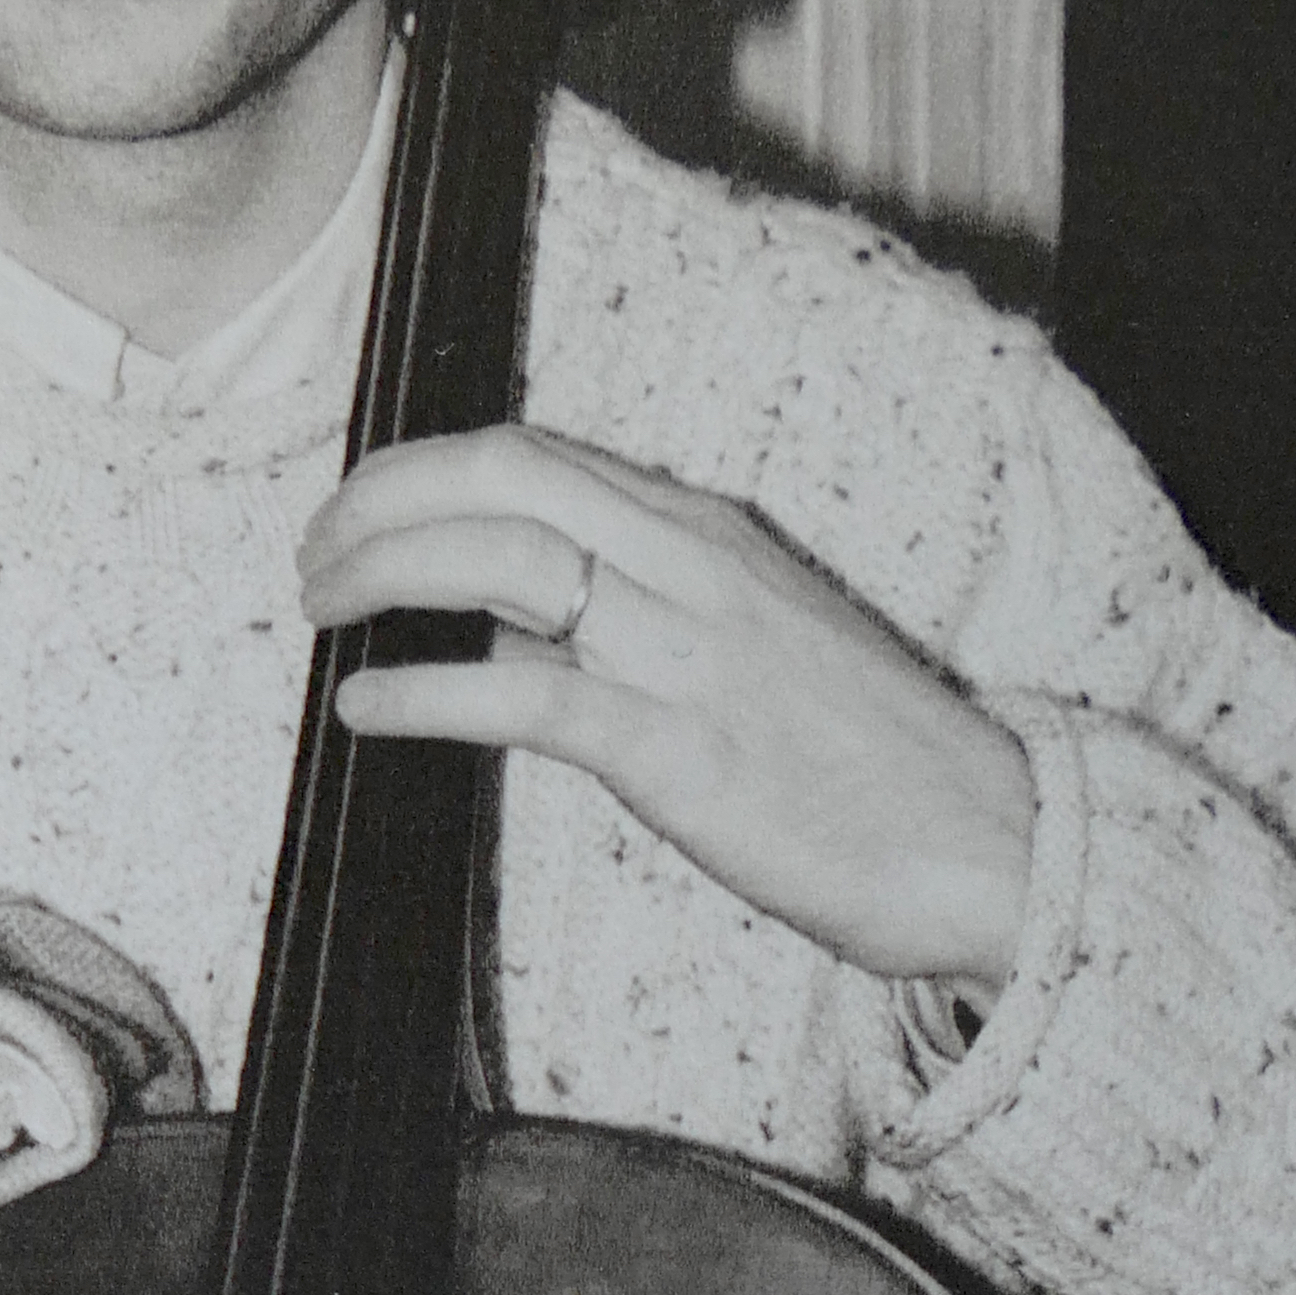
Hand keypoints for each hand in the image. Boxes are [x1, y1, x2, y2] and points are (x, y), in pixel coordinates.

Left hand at [297, 426, 1033, 997]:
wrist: (984, 838)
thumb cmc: (865, 758)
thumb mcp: (751, 642)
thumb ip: (638, 612)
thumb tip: (507, 621)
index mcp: (704, 534)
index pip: (533, 456)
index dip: (421, 471)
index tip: (357, 511)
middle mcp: (689, 568)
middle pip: (499, 477)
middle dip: (380, 498)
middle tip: (311, 554)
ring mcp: (685, 654)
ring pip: (501, 561)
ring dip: (383, 573)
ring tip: (319, 612)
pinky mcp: (680, 751)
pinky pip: (527, 696)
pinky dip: (426, 691)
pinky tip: (366, 705)